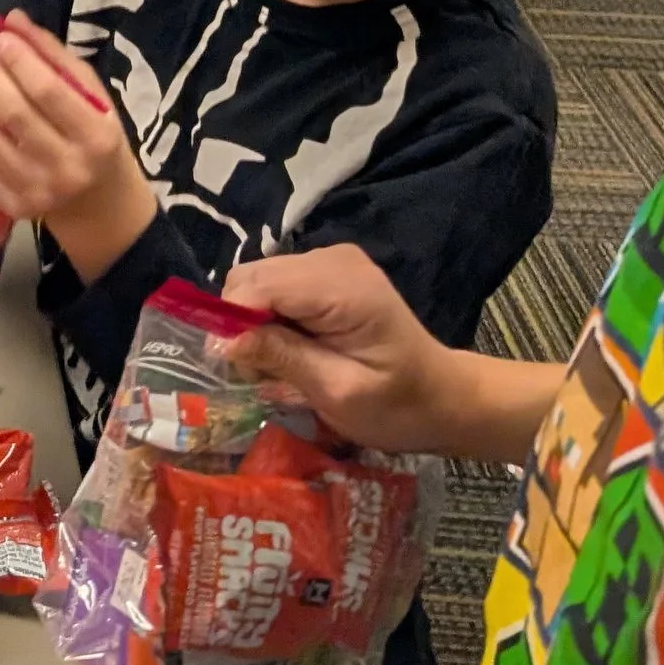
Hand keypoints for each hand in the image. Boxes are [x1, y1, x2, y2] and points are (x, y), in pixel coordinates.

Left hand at [0, 14, 148, 273]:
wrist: (98, 202)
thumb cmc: (94, 138)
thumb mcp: (93, 97)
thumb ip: (55, 58)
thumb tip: (12, 19)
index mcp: (95, 135)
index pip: (50, 93)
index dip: (20, 62)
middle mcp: (66, 166)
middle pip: (14, 114)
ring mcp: (34, 190)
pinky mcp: (10, 206)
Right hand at [220, 244, 471, 452]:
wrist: (442, 397)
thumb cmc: (397, 406)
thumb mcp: (338, 392)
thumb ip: (281, 357)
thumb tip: (221, 342)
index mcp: (344, 288)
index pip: (260, 286)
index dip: (232, 322)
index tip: (233, 368)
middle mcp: (333, 259)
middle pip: (253, 277)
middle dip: (240, 322)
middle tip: (256, 371)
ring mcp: (331, 260)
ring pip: (257, 280)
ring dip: (252, 320)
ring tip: (274, 362)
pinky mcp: (327, 270)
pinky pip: (274, 284)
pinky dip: (269, 315)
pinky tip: (289, 345)